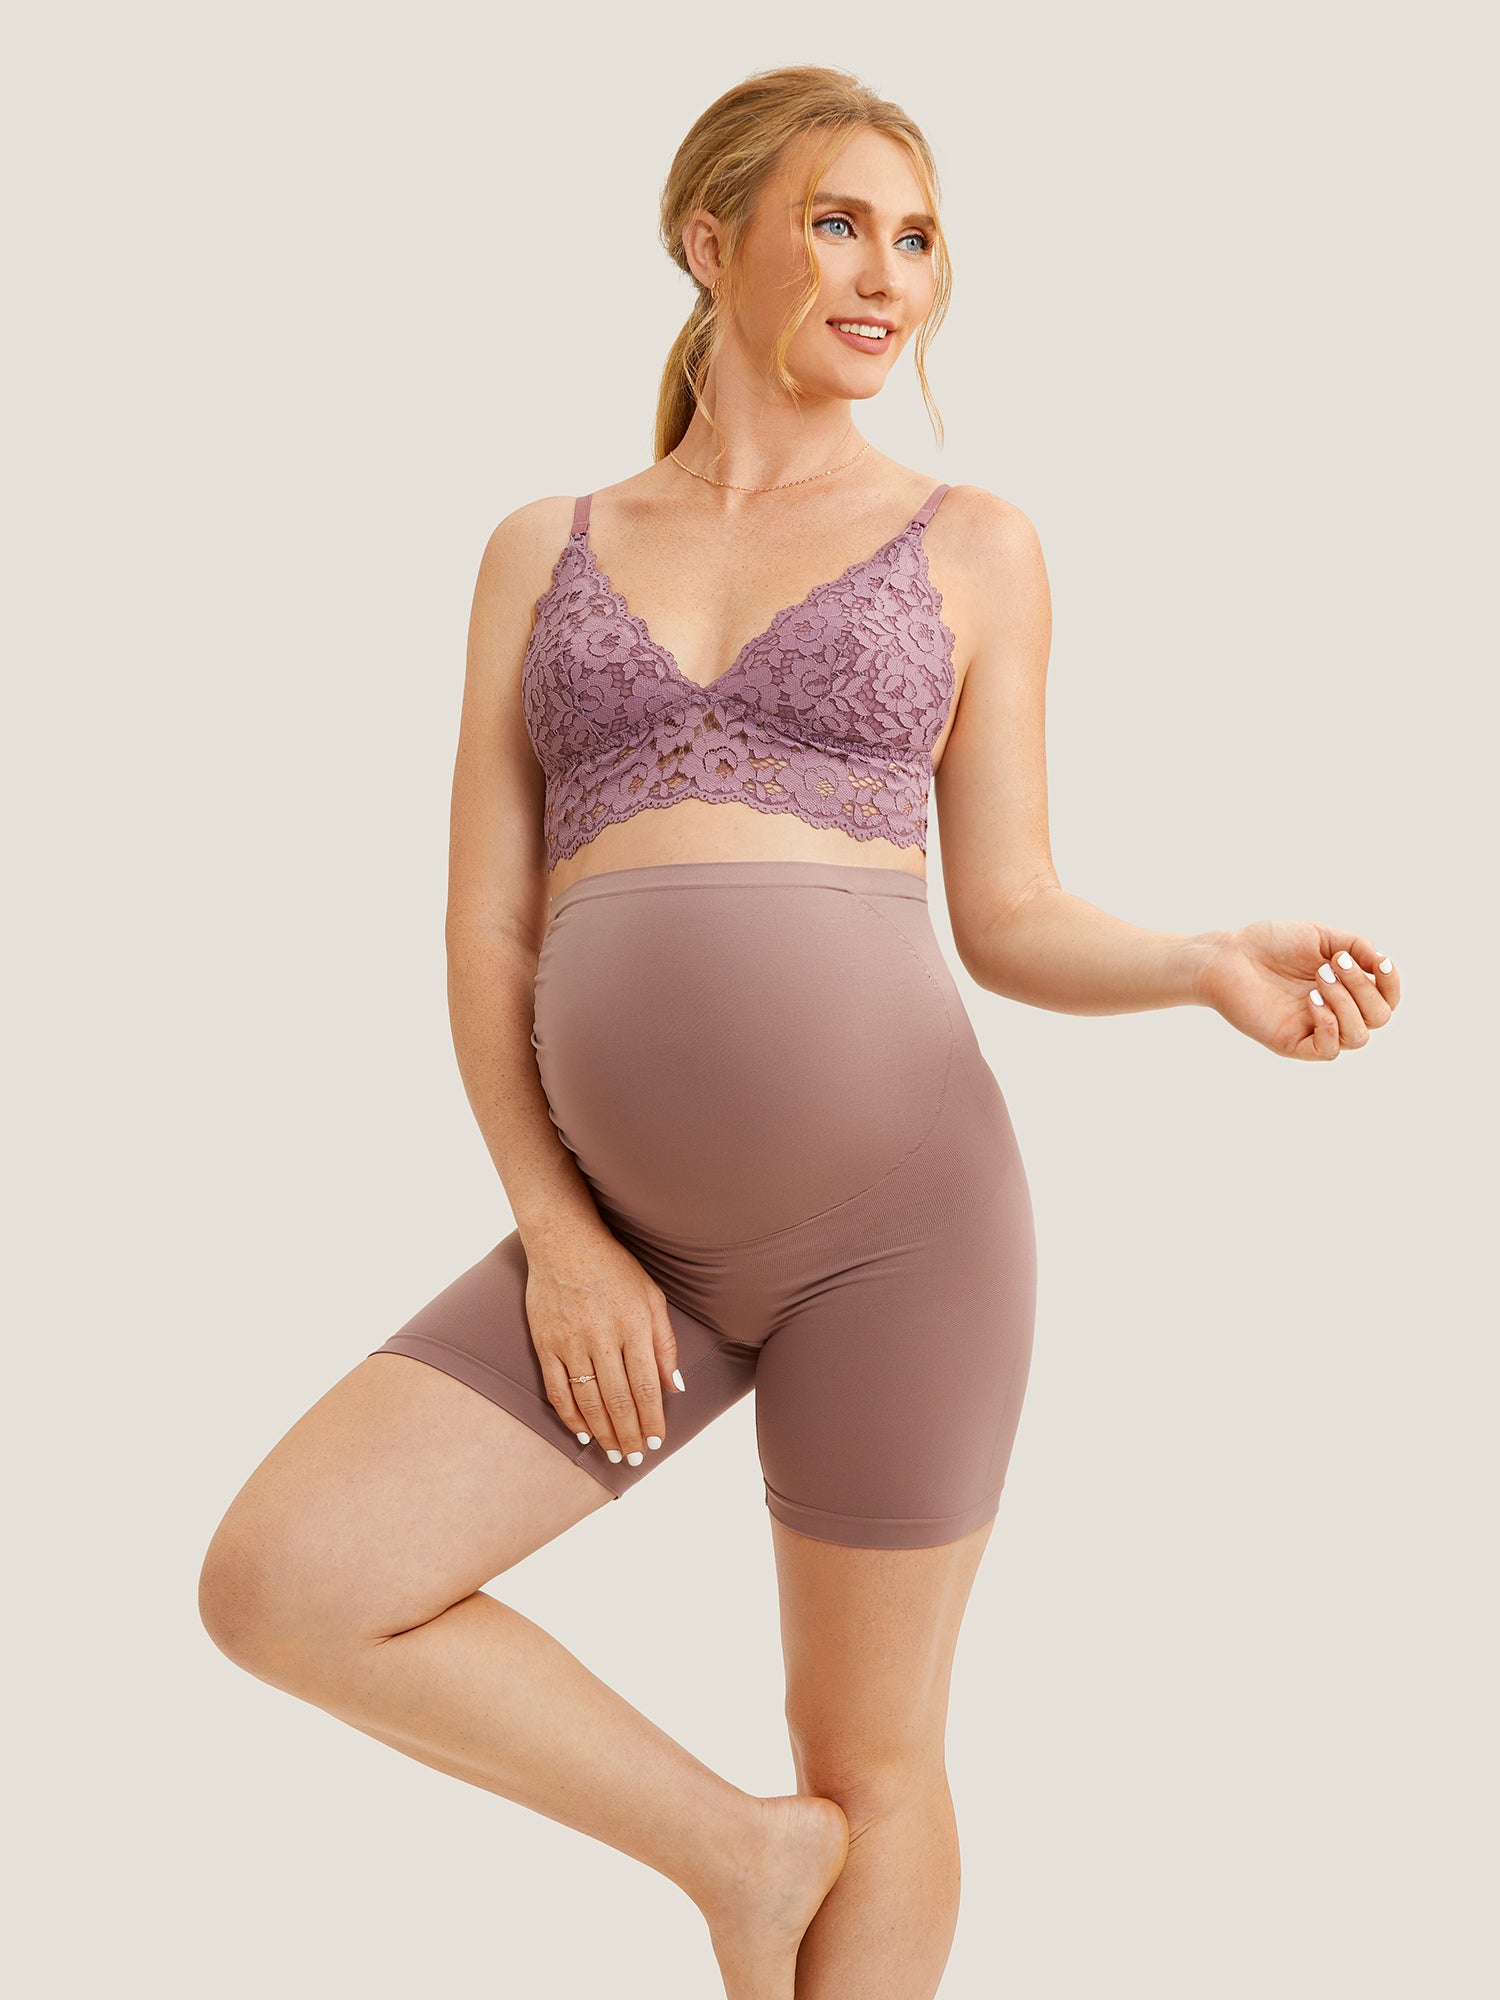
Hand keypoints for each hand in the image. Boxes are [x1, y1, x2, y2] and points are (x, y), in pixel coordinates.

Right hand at [523, 1226, 683, 1464]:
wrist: (563, 1242)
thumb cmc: (614, 1268)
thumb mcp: (651, 1297)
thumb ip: (664, 1343)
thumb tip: (674, 1388)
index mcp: (633, 1325)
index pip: (646, 1385)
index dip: (652, 1419)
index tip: (657, 1440)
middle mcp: (602, 1336)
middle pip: (618, 1399)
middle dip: (629, 1434)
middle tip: (636, 1457)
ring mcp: (570, 1342)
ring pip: (588, 1400)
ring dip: (603, 1432)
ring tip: (614, 1452)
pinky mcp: (546, 1344)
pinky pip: (558, 1390)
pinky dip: (570, 1416)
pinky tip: (582, 1433)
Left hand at [1199, 921, 1399, 1060]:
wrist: (1229, 955)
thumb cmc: (1271, 944)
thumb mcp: (1321, 936)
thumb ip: (1356, 946)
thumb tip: (1383, 962)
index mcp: (1346, 988)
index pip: (1387, 999)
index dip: (1392, 984)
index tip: (1380, 962)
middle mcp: (1336, 1011)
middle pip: (1378, 1017)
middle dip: (1362, 988)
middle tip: (1331, 965)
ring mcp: (1315, 1028)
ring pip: (1358, 1036)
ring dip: (1346, 1004)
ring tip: (1318, 980)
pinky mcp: (1293, 1043)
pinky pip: (1328, 1051)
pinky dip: (1330, 1027)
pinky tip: (1313, 1002)